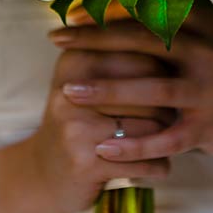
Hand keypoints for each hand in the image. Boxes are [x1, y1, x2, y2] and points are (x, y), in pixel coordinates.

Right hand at [25, 46, 170, 212]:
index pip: (141, 58)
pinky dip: (158, 166)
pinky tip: (159, 164)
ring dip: (167, 139)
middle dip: (168, 106)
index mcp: (76, 60)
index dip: (165, 74)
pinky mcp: (85, 164)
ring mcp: (77, 128)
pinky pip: (142, 161)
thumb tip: (168, 38)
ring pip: (150, 128)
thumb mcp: (86, 81)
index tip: (171, 86)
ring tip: (168, 140)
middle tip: (172, 116)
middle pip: (149, 91)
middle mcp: (72, 91)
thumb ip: (120, 56)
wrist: (40, 174)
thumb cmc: (77, 120)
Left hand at [52, 7, 212, 173]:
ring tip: (68, 92)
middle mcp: (208, 53)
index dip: (108, 11)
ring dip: (105, 91)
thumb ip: (174, 23)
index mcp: (205, 25)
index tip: (72, 15)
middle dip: (95, 40)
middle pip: (142, 42)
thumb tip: (118, 4)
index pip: (149, 11)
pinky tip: (102, 148)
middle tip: (57, 41)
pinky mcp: (208, 130)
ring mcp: (210, 92)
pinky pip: (163, 139)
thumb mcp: (209, 40)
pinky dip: (131, 146)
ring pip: (149, 90)